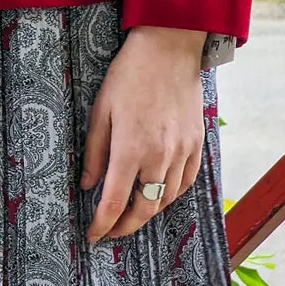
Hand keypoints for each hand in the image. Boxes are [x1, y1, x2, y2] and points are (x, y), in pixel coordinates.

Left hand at [80, 26, 204, 243]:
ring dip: (148, 211)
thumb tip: (88, 184)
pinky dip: (171, 194)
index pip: (114, 202)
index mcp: (130, 149)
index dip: (102, 224)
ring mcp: (182, 152)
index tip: (93, 235)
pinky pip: (186, 182)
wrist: (169, 49)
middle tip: (111, 230)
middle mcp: (159, 156)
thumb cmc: (129, 75)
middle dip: (125, 226)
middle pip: (144, 209)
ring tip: (132, 212)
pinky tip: (160, 193)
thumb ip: (95, 152)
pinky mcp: (196, 144)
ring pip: (166, 199)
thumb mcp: (101, 110)